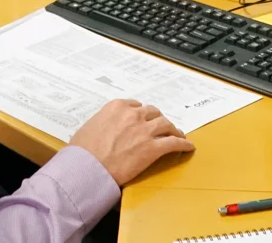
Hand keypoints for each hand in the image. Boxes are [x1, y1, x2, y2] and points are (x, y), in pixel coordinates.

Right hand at [68, 99, 194, 184]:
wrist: (88, 167)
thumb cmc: (83, 150)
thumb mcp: (89, 127)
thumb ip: (103, 122)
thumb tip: (104, 129)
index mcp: (116, 107)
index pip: (135, 105)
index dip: (141, 113)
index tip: (144, 119)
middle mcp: (133, 115)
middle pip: (153, 113)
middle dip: (158, 119)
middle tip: (161, 126)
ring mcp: (144, 131)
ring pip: (166, 124)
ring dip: (173, 129)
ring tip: (177, 134)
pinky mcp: (153, 148)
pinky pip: (174, 143)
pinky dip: (183, 144)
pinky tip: (188, 146)